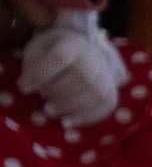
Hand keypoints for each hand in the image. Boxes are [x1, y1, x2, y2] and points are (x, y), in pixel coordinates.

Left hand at [19, 11, 124, 125]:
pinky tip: (68, 122)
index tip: (24, 88)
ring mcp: (106, 76)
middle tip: (43, 100)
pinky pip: (105, 106)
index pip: (60, 57)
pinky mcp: (111, 92)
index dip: (41, 74)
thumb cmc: (54, 52)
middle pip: (82, 76)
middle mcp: (94, 58)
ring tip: (51, 112)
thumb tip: (27, 87)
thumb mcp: (37, 49)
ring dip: (71, 107)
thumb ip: (32, 65)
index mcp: (73, 44)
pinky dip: (85, 118)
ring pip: (96, 93)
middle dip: (59, 92)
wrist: (83, 53)